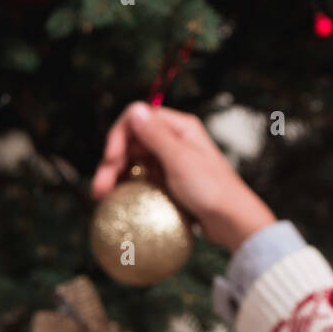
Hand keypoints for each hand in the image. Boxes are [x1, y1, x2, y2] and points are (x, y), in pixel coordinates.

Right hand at [91, 101, 277, 252]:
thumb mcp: (181, 160)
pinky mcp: (168, 180)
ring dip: (115, 175)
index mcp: (179, 127)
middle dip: (111, 161)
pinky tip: (118, 199)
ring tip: (102, 196)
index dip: (119, 136)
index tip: (111, 159)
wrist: (232, 221)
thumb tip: (135, 110)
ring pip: (133, 160)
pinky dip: (128, 185)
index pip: (137, 118)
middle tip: (100, 188)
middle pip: (131, 141)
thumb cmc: (212, 190)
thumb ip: (156, 135)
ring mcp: (170, 161)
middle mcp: (173, 140)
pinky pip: (142, 177)